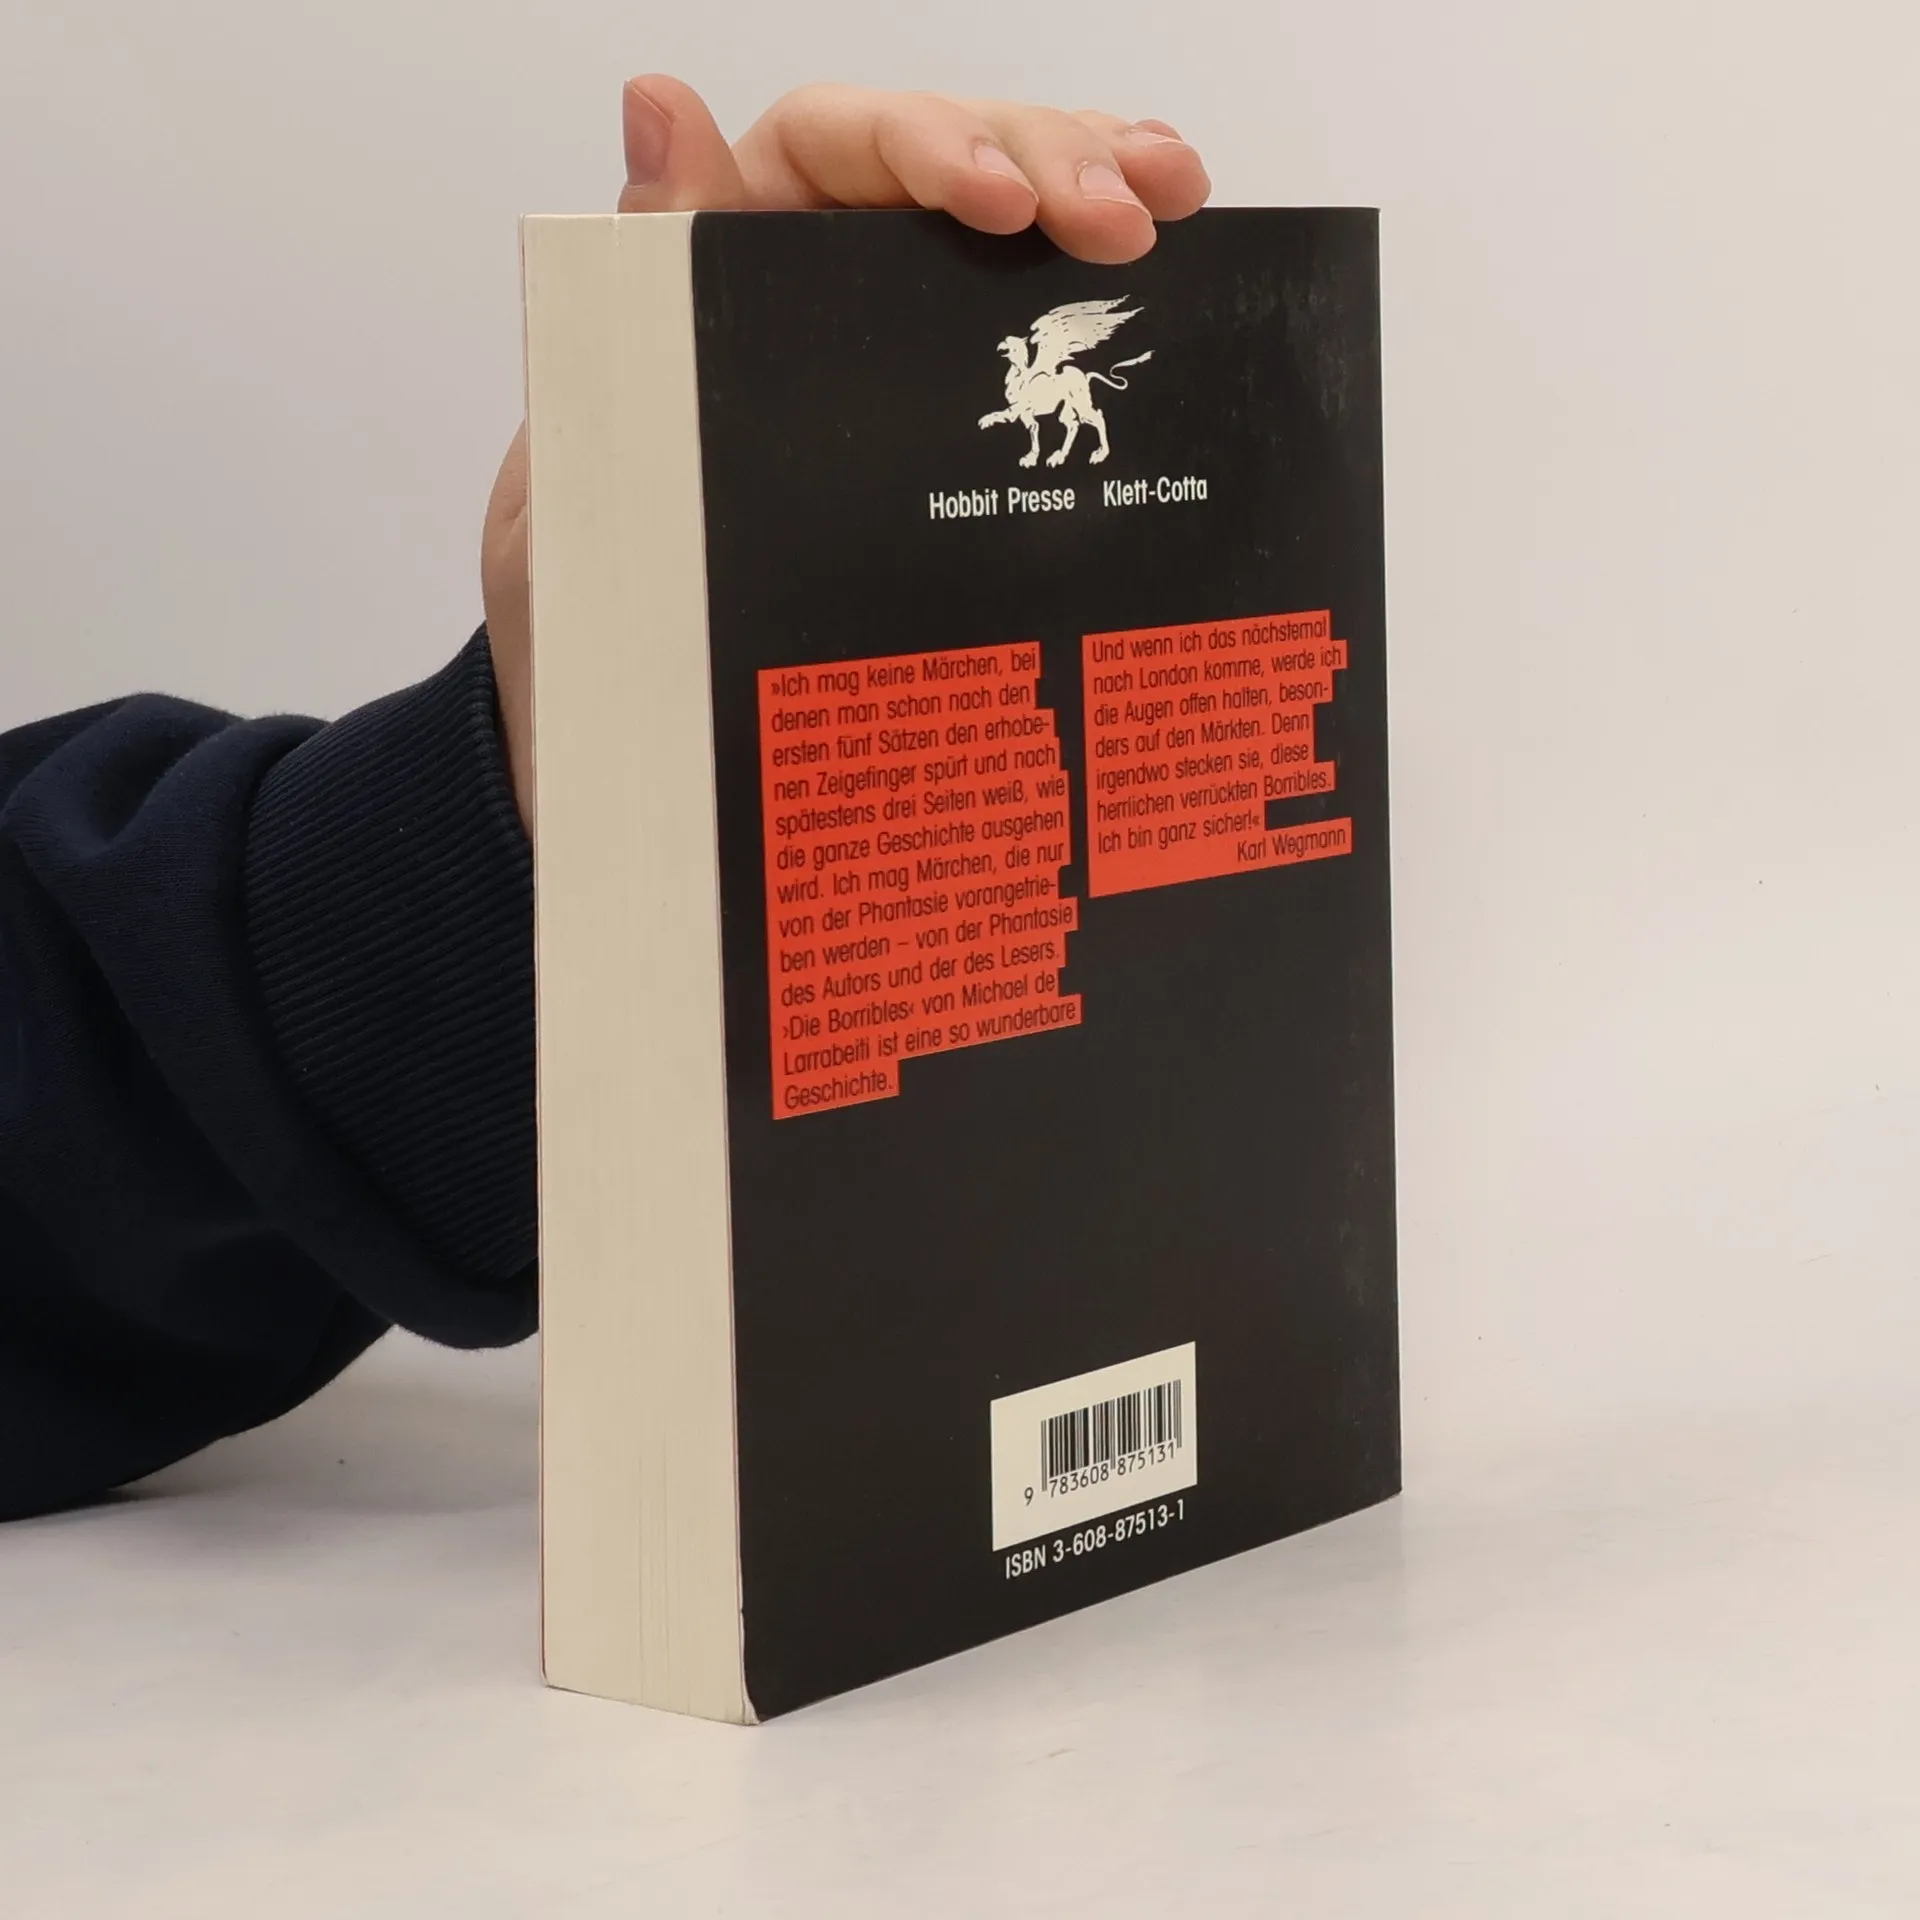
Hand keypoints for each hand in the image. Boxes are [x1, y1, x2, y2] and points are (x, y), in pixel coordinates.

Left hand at [481, 77, 1212, 823]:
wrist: (624, 752)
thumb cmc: (587, 615)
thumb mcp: (589, 462)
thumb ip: (632, 293)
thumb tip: (660, 101)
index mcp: (717, 273)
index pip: (829, 148)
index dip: (925, 147)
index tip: (1003, 206)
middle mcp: (809, 294)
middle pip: (942, 170)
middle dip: (1047, 164)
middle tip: (1129, 218)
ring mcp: (886, 358)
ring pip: (1004, 229)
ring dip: (1097, 192)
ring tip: (1175, 200)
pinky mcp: (943, 438)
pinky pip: (1029, 342)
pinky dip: (1099, 300)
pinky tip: (1177, 259)